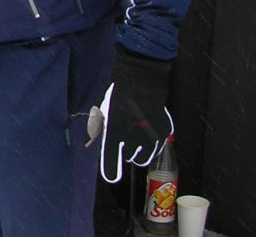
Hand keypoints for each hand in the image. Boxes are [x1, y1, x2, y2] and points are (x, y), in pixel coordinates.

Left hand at [98, 49, 173, 183]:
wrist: (143, 79)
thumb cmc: (118, 93)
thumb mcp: (104, 110)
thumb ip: (99, 128)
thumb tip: (91, 142)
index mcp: (115, 133)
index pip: (111, 160)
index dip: (111, 171)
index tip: (112, 176)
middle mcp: (134, 139)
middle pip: (130, 158)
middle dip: (127, 151)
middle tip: (125, 136)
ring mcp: (151, 138)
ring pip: (144, 156)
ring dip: (139, 150)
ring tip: (136, 133)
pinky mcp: (164, 134)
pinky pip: (156, 147)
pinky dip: (151, 143)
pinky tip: (147, 129)